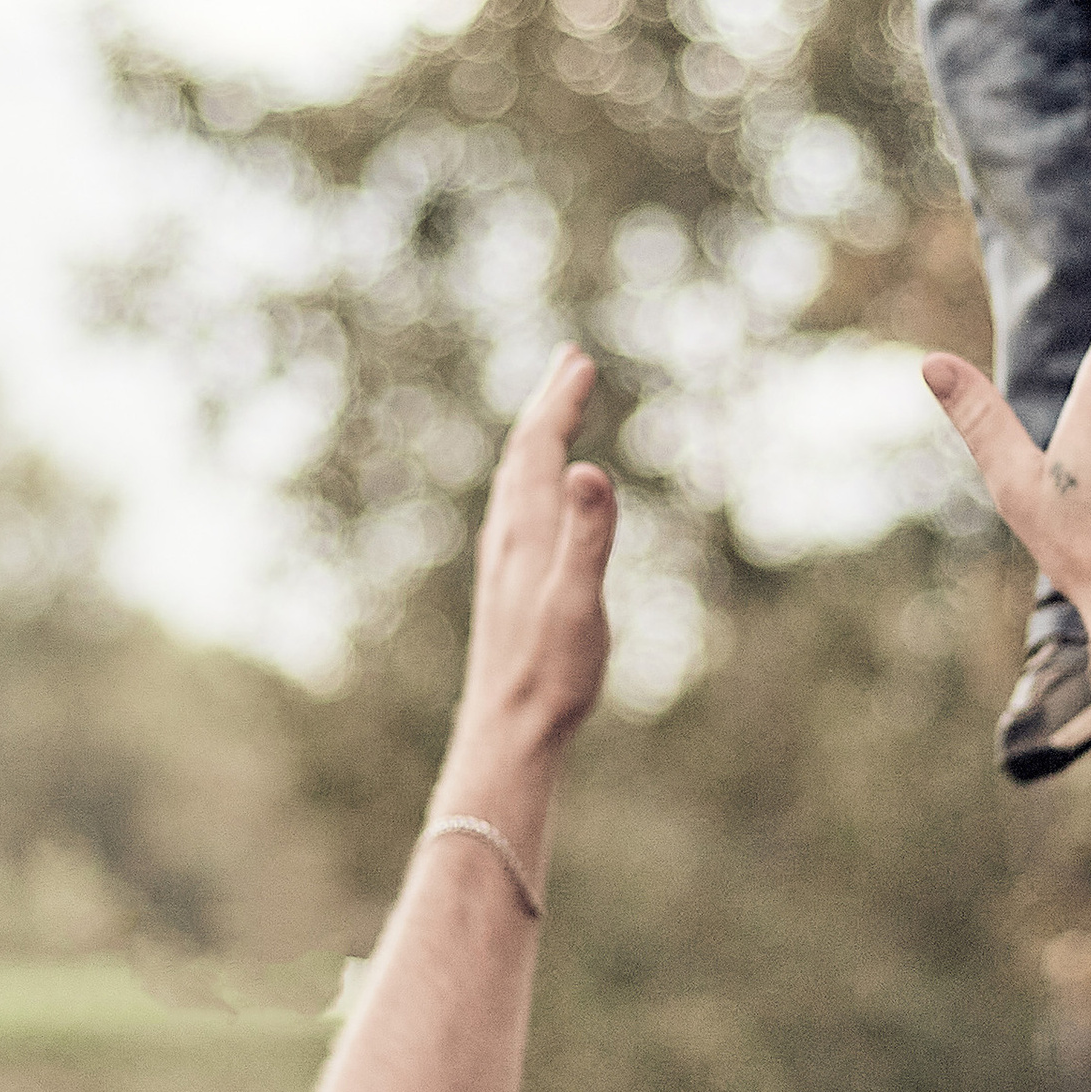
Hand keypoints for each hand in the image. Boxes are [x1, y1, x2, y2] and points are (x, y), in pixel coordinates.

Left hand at [456, 350, 617, 750]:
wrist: (508, 730)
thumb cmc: (551, 672)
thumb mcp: (580, 600)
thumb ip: (587, 534)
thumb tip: (588, 467)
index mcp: (526, 532)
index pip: (540, 448)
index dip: (560, 402)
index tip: (581, 362)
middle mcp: (506, 539)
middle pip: (521, 455)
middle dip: (547, 405)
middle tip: (568, 361)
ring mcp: (502, 563)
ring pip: (514, 483)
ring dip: (537, 440)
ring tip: (554, 415)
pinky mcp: (506, 588)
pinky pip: (515, 513)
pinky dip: (530, 482)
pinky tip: (536, 500)